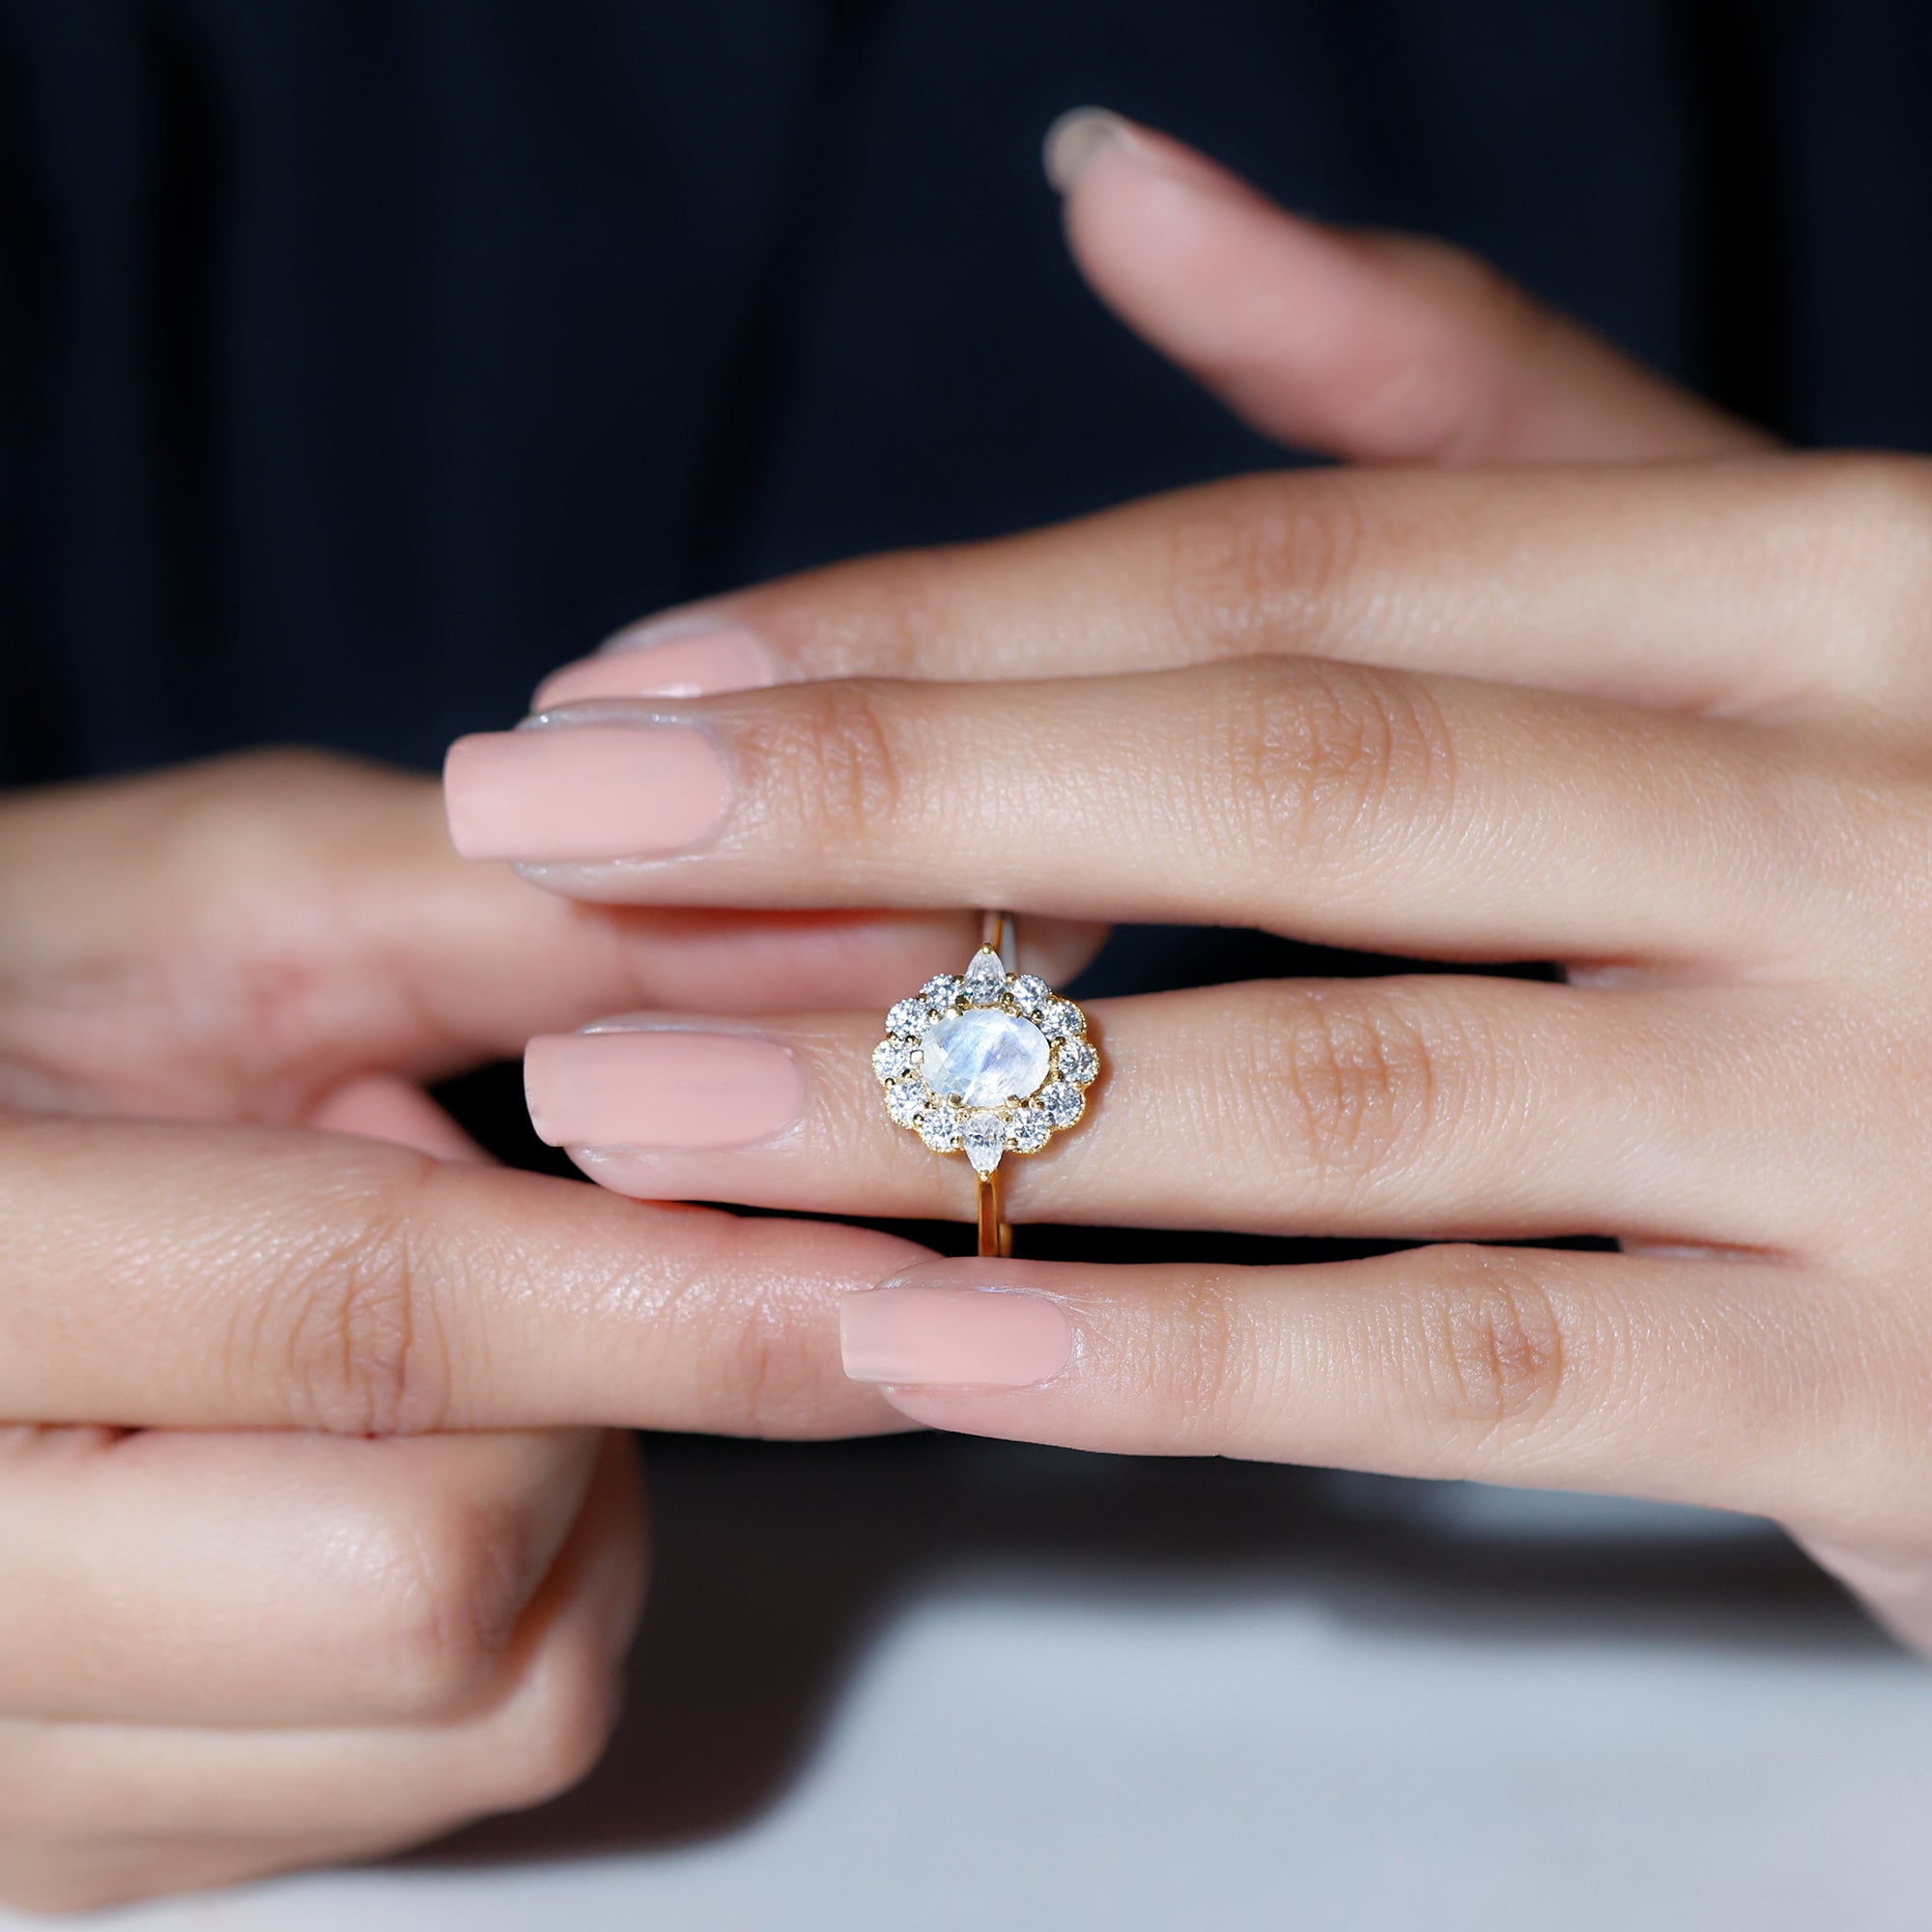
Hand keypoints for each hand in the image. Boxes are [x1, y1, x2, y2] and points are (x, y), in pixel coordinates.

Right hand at [0, 752, 1101, 1909]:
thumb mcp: (213, 913)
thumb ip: (548, 927)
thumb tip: (899, 951)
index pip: (367, 1326)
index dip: (681, 1298)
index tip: (910, 1279)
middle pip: (433, 1587)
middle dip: (580, 1393)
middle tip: (480, 1214)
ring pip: (472, 1710)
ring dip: (550, 1490)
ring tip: (388, 1327)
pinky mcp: (78, 1834)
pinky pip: (426, 1764)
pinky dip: (490, 1587)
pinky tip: (350, 1445)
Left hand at [446, 116, 1931, 1660]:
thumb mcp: (1756, 601)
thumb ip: (1464, 416)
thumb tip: (1134, 195)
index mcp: (1828, 577)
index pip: (1298, 571)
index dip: (942, 625)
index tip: (641, 682)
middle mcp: (1882, 808)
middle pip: (1289, 782)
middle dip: (882, 806)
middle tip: (543, 838)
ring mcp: (1903, 1113)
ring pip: (1341, 1086)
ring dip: (944, 1100)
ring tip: (637, 1104)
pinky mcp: (1896, 1397)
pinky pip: (1472, 1367)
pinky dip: (1172, 1362)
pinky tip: (904, 1338)